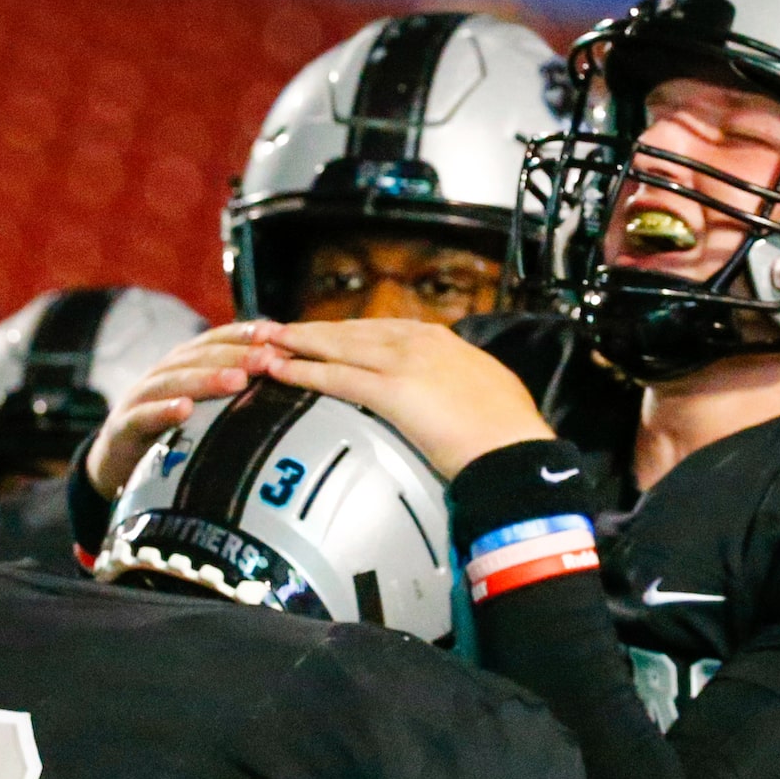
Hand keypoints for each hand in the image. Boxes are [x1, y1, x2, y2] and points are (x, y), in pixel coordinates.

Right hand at [82, 323, 284, 499]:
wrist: (116, 461)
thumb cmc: (170, 432)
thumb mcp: (201, 408)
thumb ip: (229, 389)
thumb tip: (281, 376)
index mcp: (182, 365)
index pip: (214, 340)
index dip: (243, 333)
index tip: (276, 332)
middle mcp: (162, 374)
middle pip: (199, 357)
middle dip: (235, 355)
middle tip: (268, 358)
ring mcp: (140, 398)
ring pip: (174, 381)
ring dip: (206, 378)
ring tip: (237, 380)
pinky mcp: (124, 426)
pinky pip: (144, 416)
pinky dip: (163, 411)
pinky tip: (184, 409)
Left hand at [262, 321, 552, 479]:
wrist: (514, 449)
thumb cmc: (507, 431)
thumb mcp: (485, 391)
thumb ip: (457, 385)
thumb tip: (450, 396)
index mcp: (440, 341)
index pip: (380, 330)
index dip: (345, 332)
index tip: (322, 332)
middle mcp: (418, 342)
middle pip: (351, 331)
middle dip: (311, 331)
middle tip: (275, 329)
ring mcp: (403, 363)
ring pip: (337, 346)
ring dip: (297, 344)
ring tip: (265, 342)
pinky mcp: (392, 390)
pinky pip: (337, 377)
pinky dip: (304, 372)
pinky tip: (279, 370)